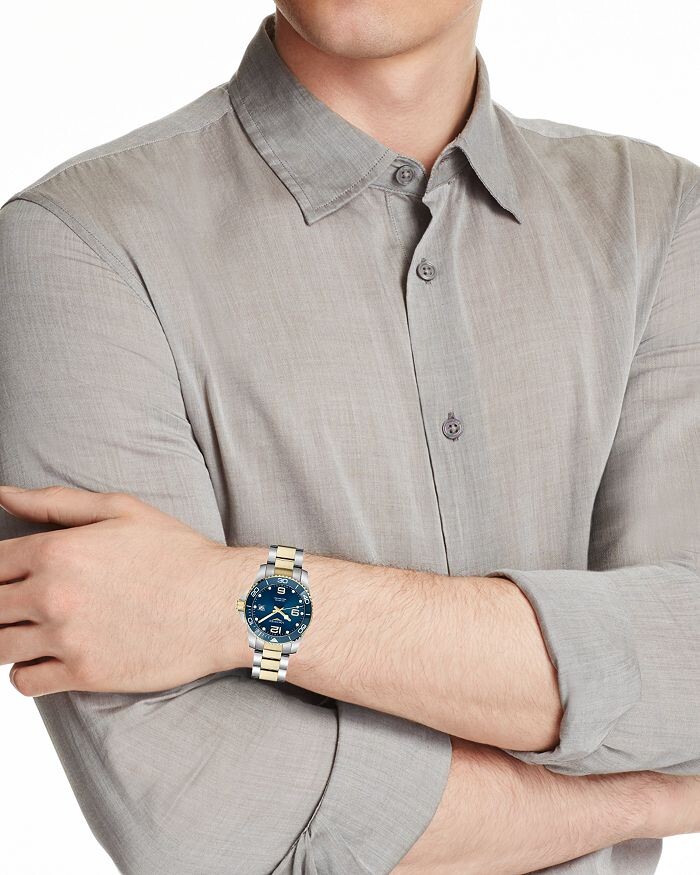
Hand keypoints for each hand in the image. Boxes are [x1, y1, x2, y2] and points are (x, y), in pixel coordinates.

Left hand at [0, 484, 248, 696]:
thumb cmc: (178, 553)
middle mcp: (54, 594)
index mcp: (58, 550)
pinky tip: (48, 657)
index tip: (12, 577)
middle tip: (23, 606)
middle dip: (0, 604)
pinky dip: (26, 672)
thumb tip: (2, 494)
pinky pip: (23, 682)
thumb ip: (56, 502)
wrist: (223, 603)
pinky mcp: (84, 674)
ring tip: (34, 629)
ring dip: (8, 637)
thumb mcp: (121, 510)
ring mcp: (67, 637)